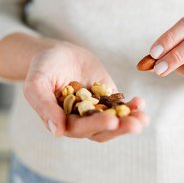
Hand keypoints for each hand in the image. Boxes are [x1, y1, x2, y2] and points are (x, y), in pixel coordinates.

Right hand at [23, 40, 148, 140]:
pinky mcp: (108, 98)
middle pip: (103, 129)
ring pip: (115, 120)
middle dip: (120, 127)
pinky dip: (131, 107)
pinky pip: (121, 105)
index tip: (112, 120)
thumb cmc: (43, 67)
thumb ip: (44, 106)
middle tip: (136, 124)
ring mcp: (97, 109)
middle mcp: (82, 119)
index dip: (96, 125)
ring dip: (130, 120)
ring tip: (143, 117)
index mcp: (63, 121)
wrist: (59, 54)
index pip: (81, 128)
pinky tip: (140, 104)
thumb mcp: (36, 83)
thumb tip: (57, 132)